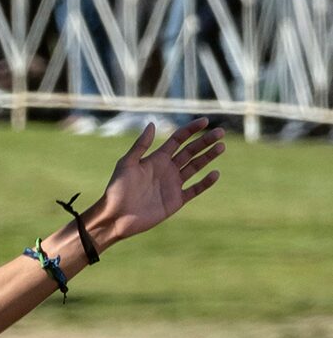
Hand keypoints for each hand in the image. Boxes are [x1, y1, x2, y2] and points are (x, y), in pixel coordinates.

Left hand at [94, 119, 223, 243]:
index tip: (205, 121)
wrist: (116, 217)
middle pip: (190, 151)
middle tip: (220, 132)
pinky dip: (205, 183)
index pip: (178, 139)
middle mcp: (167, 169)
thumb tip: (152, 124)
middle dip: (205, 141)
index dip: (191, 130)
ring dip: (208, 157)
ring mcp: (173, 185)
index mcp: (157, 159)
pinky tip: (215, 173)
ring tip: (221, 147)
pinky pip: (194, 190)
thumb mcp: (127, 164)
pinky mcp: (175, 201)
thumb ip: (141, 145)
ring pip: (195, 167)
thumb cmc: (117, 190)